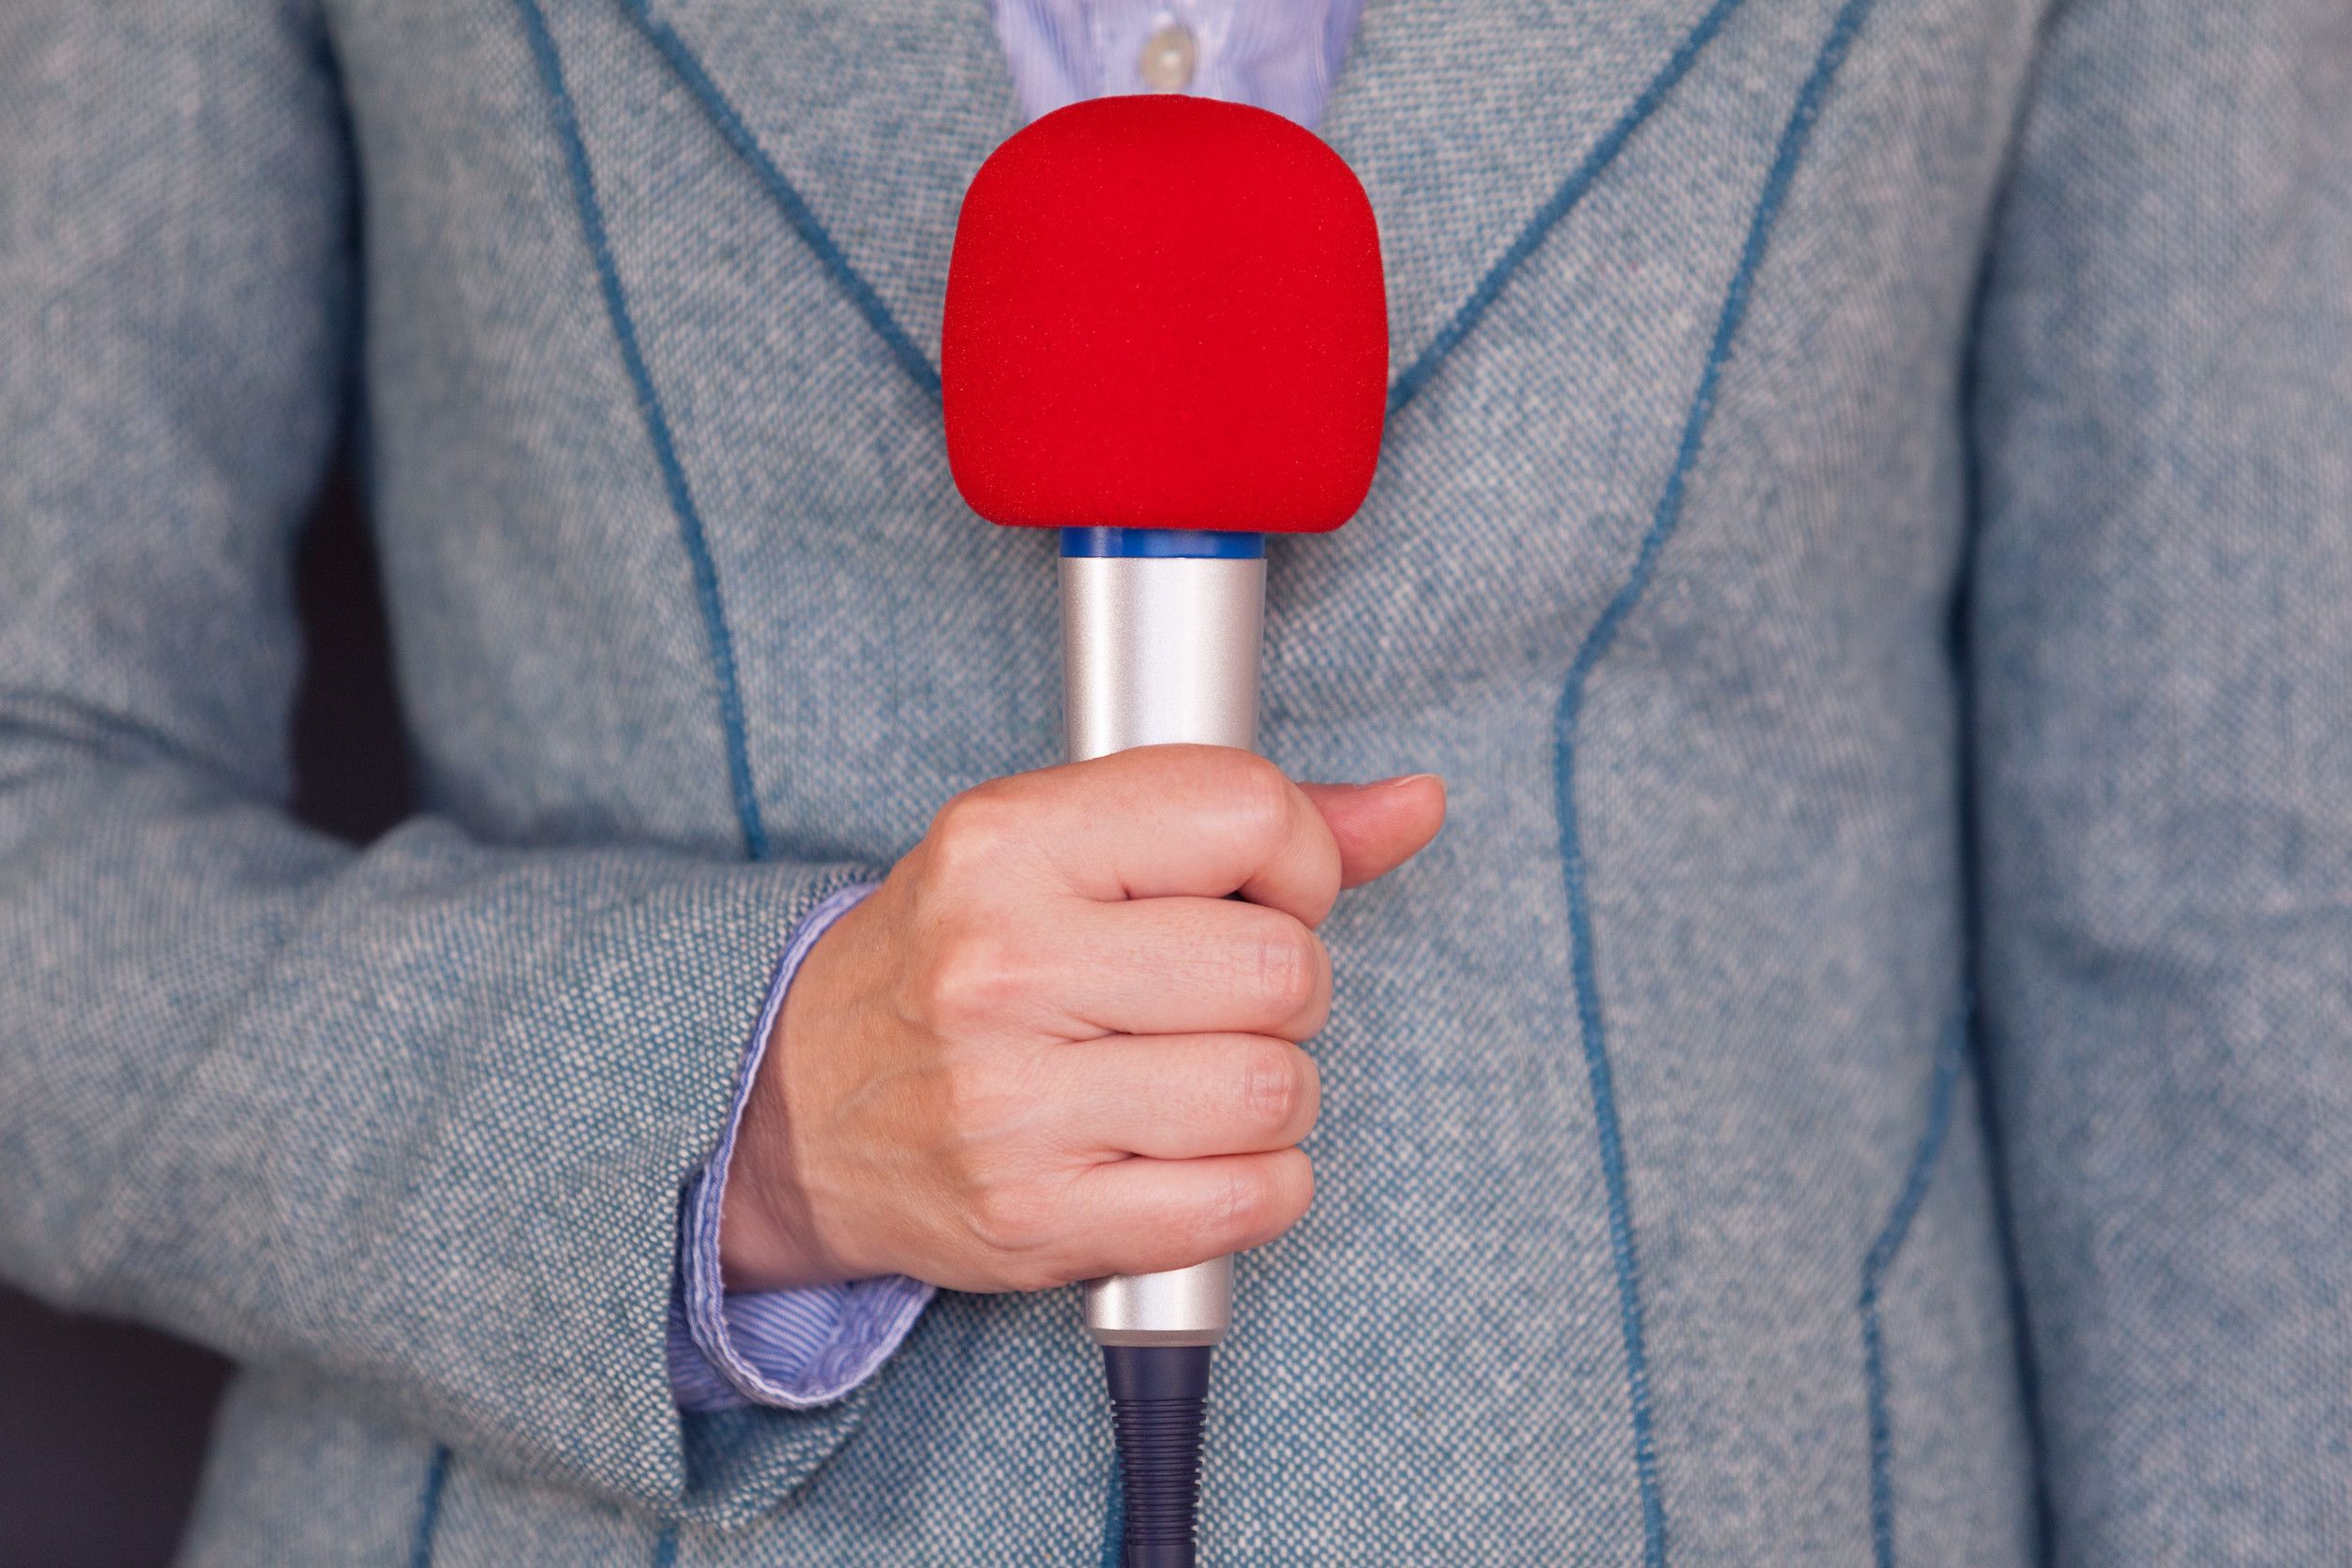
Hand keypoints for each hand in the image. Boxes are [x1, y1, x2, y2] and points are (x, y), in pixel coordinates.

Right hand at [720, 745, 1445, 1292]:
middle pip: (1280, 967)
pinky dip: (1258, 1183)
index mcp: (1009, 841)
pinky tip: (1197, 1153)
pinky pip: (1247, 1201)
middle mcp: (1003, 966)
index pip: (1247, 811)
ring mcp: (1014, 1102)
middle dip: (1286, 987)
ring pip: (1273, 1088)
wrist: (794, 1108)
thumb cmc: (952, 961)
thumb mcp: (1060, 845)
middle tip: (1221, 997)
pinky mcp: (1036, 1218)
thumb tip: (1413, 806)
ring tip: (1201, 1075)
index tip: (1260, 889)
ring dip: (1273, 1091)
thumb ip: (1237, 819)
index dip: (1295, 856)